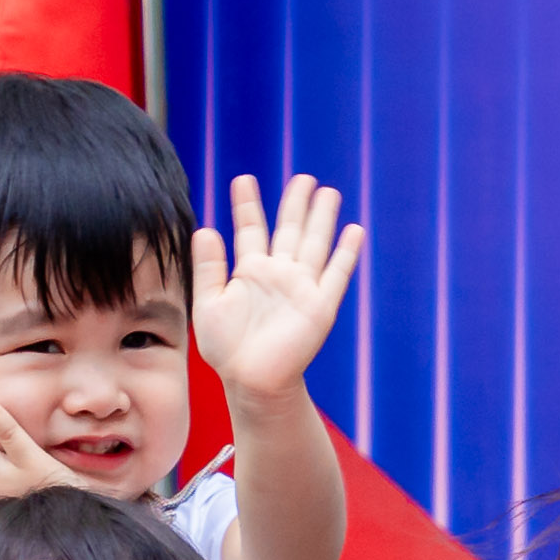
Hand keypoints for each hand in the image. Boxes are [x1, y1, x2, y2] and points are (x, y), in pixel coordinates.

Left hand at [191, 173, 366, 405]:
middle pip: (290, 230)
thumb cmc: (227, 349)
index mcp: (250, 272)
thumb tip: (206, 229)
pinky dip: (346, 253)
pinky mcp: (320, 306)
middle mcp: (278, 275)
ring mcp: (301, 289)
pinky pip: (336, 274)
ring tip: (328, 192)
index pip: (251, 229)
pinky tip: (354, 231)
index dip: (247, 204)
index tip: (244, 179)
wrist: (251, 381)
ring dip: (322, 219)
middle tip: (303, 178)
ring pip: (315, 244)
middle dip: (296, 203)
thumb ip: (208, 267)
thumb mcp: (207, 303)